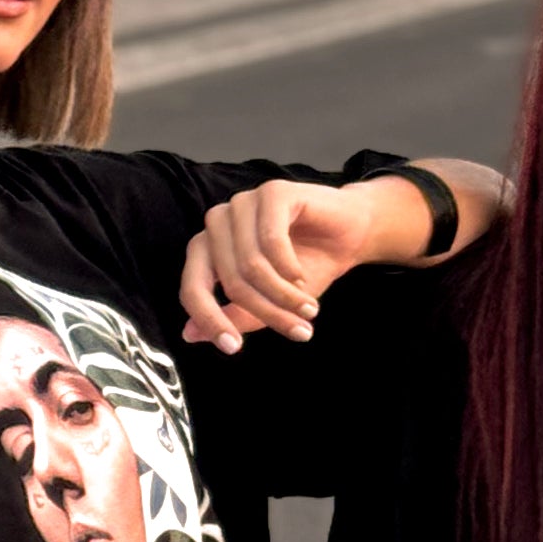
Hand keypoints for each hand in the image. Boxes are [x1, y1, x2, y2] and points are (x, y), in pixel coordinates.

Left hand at [177, 179, 379, 352]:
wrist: (351, 235)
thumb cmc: (308, 266)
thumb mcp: (270, 302)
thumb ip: (234, 315)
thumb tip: (191, 335)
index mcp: (208, 248)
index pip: (192, 287)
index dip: (210, 320)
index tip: (234, 349)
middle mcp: (219, 223)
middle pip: (230, 280)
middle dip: (266, 311)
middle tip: (300, 330)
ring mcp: (243, 204)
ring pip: (251, 264)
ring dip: (283, 294)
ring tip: (308, 308)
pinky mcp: (272, 192)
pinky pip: (272, 241)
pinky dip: (290, 268)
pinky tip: (303, 277)